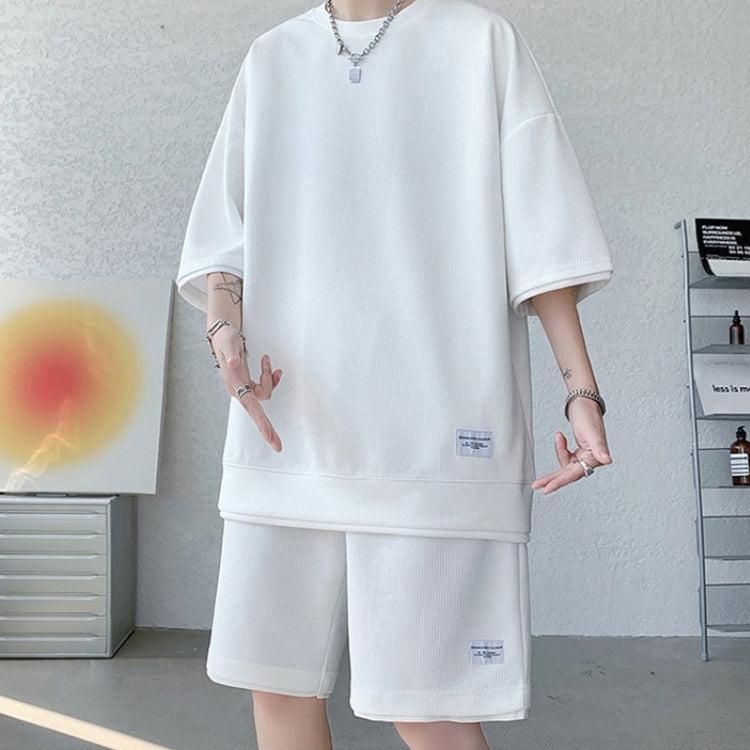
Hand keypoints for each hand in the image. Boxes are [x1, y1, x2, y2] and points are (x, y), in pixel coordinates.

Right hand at [211, 325, 283, 451]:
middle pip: (257, 411)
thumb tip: (235, 363)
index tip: (268, 435)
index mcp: (234, 384)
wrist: (222, 335)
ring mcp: (243, 387)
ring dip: (269, 377)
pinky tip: (269, 365)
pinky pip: (264, 386)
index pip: (250, 405)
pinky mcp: (248, 383)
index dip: (260, 421)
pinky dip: (269, 376)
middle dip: (267, 427)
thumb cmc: (225, 339)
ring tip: (266, 359)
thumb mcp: (228, 343)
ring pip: (264, 393)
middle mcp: (238, 389)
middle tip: (278, 445)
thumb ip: (232, 353)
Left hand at [531, 396, 611, 494]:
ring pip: (566, 467)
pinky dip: (560, 450)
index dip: (561, 482)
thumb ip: (599, 447)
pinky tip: (560, 438)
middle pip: (569, 474)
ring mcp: (585, 456)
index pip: (576, 473)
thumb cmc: (588, 413)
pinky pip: (566, 458)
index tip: (547, 489)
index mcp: (596, 457)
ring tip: (557, 440)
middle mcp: (592, 459)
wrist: (584, 402)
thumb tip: (607, 461)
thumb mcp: (591, 431)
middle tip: (536, 486)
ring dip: (557, 457)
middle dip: (552, 479)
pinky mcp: (579, 452)